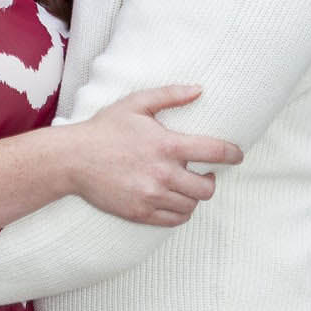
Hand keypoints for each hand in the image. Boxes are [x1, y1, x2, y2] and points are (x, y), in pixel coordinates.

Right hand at [66, 86, 242, 225]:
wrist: (73, 159)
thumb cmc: (105, 128)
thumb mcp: (136, 103)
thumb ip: (170, 95)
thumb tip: (199, 90)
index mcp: (166, 145)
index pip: (214, 152)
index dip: (232, 154)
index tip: (237, 155)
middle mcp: (163, 174)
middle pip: (206, 188)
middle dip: (211, 180)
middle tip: (205, 173)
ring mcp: (152, 196)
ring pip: (191, 206)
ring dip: (195, 196)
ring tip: (188, 185)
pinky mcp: (140, 213)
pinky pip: (174, 220)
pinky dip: (181, 212)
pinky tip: (175, 199)